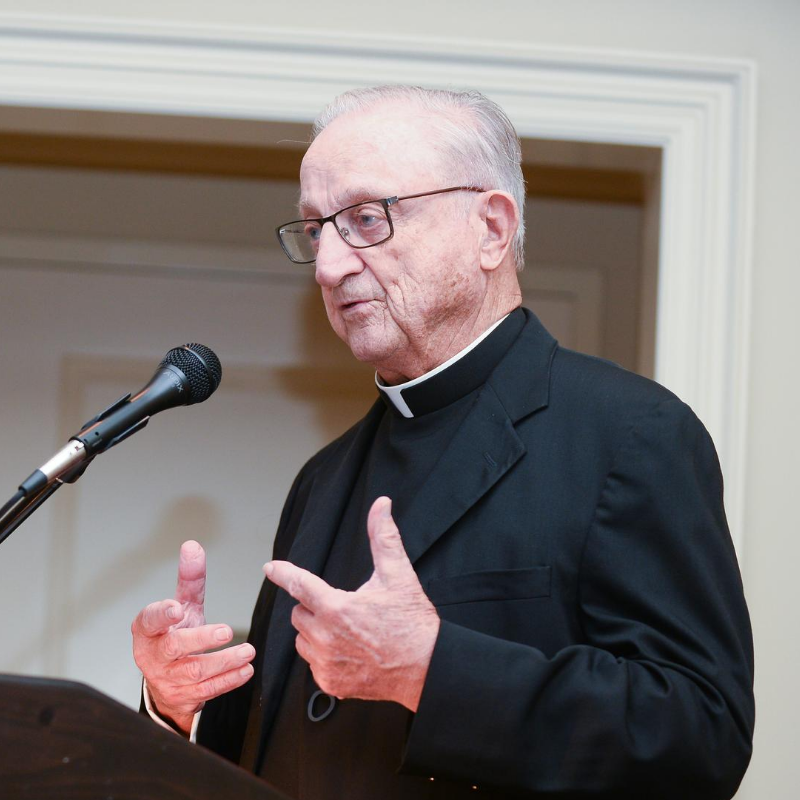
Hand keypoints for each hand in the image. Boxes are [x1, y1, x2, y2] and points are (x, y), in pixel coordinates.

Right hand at [131, 540, 254, 733]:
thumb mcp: (182, 605)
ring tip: (248, 651)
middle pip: (174, 647)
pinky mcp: (184, 696)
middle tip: (226, 631)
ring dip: (224, 662)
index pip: (149, 620)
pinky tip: (245, 670)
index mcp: (148, 630)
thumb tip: (192, 546)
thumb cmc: (173, 633)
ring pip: (195, 672)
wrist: (167, 681)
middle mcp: (154, 655)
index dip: (161, 614)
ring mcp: (168, 678)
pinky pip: (207, 690)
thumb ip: (189, 578)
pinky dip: (228, 680)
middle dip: (200, 639)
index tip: (177, 608)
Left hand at [264, 496, 439, 711]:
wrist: (428, 668)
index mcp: (336, 607)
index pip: (299, 584)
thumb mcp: (398, 575)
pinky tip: (349, 653)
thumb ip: (383, 537)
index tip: (271, 568)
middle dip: (314, 607)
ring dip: (316, 632)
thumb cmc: (412, 621)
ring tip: (347, 632)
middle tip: (343, 608)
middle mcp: (325, 637)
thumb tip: (381, 505)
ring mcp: (326, 664)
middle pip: (299, 613)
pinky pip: (313, 664)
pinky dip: (324, 657)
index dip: (283, 573)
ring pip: (303, 640)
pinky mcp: (330, 684)